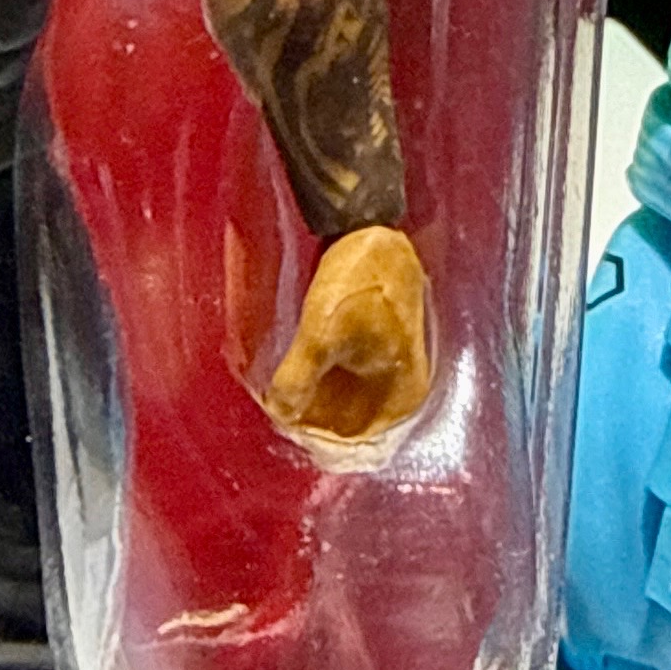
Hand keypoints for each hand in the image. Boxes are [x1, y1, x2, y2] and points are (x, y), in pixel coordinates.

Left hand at [261, 224, 431, 461]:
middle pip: (349, 421)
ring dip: (311, 399)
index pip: (354, 440)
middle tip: (270, 410)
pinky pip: (340, 376)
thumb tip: (278, 412)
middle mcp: (400, 388)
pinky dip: (316, 378)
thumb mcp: (321, 334)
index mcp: (401, 395)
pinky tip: (289, 374)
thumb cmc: (358, 282)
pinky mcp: (371, 347)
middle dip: (310, 419)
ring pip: (343, 399)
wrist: (373, 229)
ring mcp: (387, 367)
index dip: (315, 437)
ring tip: (273, 394)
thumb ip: (298, 379)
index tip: (279, 425)